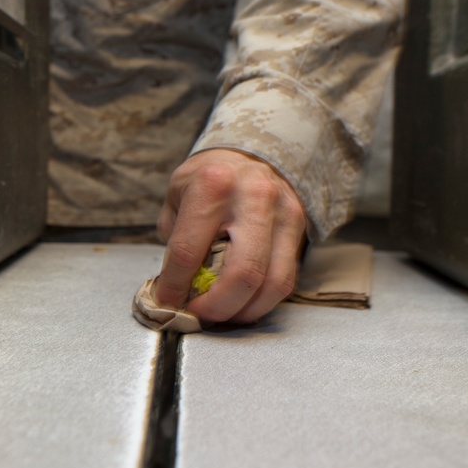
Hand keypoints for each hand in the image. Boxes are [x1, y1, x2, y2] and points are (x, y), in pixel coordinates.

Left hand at [155, 148, 306, 323]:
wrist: (251, 154)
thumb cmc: (209, 178)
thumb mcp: (178, 195)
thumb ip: (175, 240)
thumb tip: (173, 289)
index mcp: (213, 185)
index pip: (188, 252)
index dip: (174, 287)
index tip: (167, 302)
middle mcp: (253, 197)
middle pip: (241, 274)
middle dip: (215, 307)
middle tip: (198, 314)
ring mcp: (283, 212)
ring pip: (270, 284)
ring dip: (242, 311)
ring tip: (220, 314)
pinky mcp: (299, 227)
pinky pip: (285, 280)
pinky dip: (261, 302)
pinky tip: (242, 303)